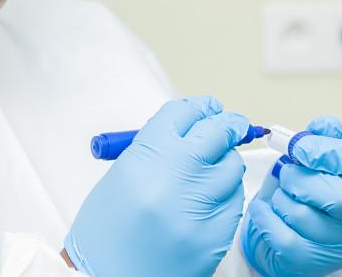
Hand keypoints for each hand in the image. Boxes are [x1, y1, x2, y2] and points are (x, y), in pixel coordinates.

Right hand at [65, 96, 250, 276]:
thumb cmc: (107, 233)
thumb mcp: (121, 177)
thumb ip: (157, 150)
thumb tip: (193, 130)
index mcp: (145, 157)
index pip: (184, 113)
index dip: (200, 108)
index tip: (209, 109)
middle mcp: (175, 177)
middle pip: (216, 132)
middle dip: (226, 126)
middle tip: (231, 127)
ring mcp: (199, 206)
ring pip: (231, 166)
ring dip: (224, 163)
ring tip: (207, 174)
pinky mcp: (216, 233)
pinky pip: (234, 200)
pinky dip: (224, 196)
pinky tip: (206, 202)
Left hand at [244, 116, 341, 276]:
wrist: (303, 233)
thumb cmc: (318, 189)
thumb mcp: (325, 159)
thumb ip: (324, 138)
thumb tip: (323, 126)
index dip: (333, 153)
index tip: (300, 147)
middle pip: (338, 196)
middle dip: (301, 178)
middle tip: (286, 170)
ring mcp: (341, 245)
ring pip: (305, 216)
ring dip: (282, 196)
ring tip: (281, 191)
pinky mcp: (312, 262)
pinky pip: (283, 237)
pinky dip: (266, 216)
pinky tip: (265, 207)